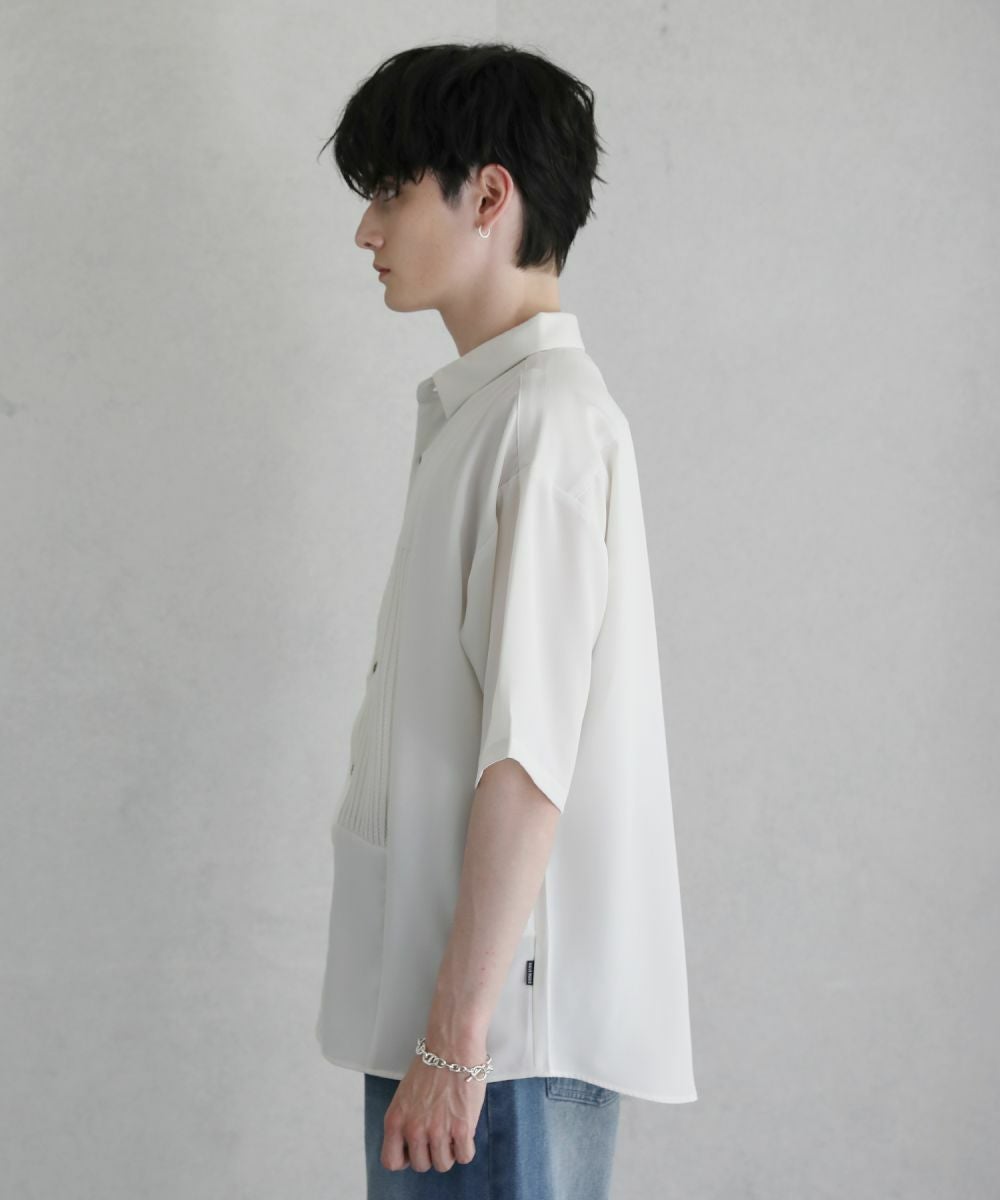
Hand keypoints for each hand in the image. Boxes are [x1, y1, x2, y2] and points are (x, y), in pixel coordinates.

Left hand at [380, 1048, 485, 1172]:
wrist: (452, 1046)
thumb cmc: (431, 1065)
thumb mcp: (405, 1095)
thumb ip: (406, 1120)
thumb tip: (415, 1142)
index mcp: (395, 1120)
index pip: (391, 1161)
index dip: (404, 1159)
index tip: (415, 1149)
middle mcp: (413, 1129)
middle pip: (421, 1165)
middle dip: (430, 1153)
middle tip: (439, 1134)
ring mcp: (437, 1131)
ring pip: (443, 1164)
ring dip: (449, 1151)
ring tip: (453, 1131)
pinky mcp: (461, 1129)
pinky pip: (464, 1157)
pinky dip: (466, 1148)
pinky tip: (465, 1131)